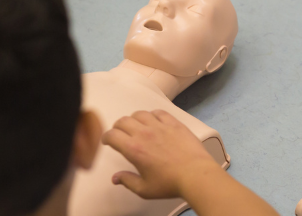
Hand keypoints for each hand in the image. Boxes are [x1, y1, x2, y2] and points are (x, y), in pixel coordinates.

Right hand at [102, 110, 223, 199]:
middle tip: (120, 134)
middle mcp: (144, 133)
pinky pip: (159, 112)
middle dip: (117, 127)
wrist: (195, 174)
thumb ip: (127, 181)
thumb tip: (115, 178)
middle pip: (123, 121)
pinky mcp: (174, 123)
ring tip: (136, 126)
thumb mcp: (144, 189)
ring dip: (134, 119)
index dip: (106, 137)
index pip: (112, 135)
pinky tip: (154, 121)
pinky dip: (152, 115)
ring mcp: (160, 126)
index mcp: (134, 149)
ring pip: (140, 114)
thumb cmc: (169, 183)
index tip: (107, 141)